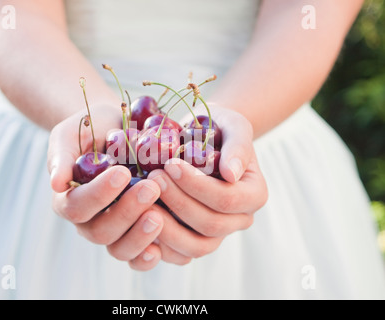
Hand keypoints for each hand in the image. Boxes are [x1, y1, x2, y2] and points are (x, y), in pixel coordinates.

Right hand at [47, 107, 164, 270]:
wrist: (118, 128)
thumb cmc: (92, 129)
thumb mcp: (72, 133)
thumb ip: (62, 156)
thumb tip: (55, 183)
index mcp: (69, 199)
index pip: (77, 206)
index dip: (98, 194)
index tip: (121, 172)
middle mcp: (89, 221)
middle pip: (100, 232)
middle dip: (126, 213)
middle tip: (151, 188)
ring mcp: (114, 230)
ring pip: (120, 248)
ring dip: (139, 236)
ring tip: (160, 216)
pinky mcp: (135, 233)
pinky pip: (138, 257)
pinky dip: (148, 257)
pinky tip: (161, 248)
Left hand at [137, 106, 267, 265]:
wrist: (202, 139)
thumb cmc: (218, 128)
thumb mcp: (233, 125)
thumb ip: (238, 146)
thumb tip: (231, 174)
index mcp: (254, 194)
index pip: (228, 199)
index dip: (197, 185)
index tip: (171, 164)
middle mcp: (240, 219)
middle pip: (211, 225)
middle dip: (178, 202)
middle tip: (152, 178)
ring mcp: (217, 234)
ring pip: (195, 247)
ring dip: (166, 226)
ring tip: (143, 199)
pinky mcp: (195, 240)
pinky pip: (179, 254)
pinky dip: (159, 243)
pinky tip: (140, 220)